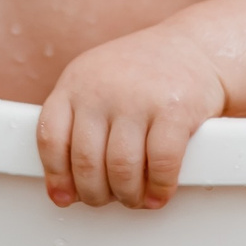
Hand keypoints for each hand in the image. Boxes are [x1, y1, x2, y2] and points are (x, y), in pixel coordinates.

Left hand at [36, 25, 227, 209]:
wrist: (195, 47)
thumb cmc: (143, 74)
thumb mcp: (98, 82)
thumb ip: (79, 124)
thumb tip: (65, 188)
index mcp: (75, 82)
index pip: (50, 138)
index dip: (56, 175)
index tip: (64, 196)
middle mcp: (102, 88)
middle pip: (85, 162)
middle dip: (95, 193)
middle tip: (106, 199)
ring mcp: (138, 98)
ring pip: (121, 169)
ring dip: (128, 195)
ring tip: (135, 198)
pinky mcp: (174, 110)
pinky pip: (161, 164)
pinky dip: (159, 188)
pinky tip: (159, 193)